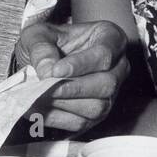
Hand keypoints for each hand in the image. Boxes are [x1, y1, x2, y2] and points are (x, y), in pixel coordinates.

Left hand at [15, 20, 129, 133]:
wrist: (46, 58)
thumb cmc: (47, 41)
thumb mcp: (38, 33)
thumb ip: (41, 48)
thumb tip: (47, 72)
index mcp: (110, 38)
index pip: (103, 54)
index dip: (80, 65)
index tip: (55, 70)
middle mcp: (118, 66)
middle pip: (106, 84)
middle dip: (73, 89)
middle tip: (44, 87)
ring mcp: (111, 92)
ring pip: (98, 107)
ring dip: (65, 105)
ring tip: (39, 97)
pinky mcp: (97, 114)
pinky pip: (82, 122)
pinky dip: (58, 118)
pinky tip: (38, 108)